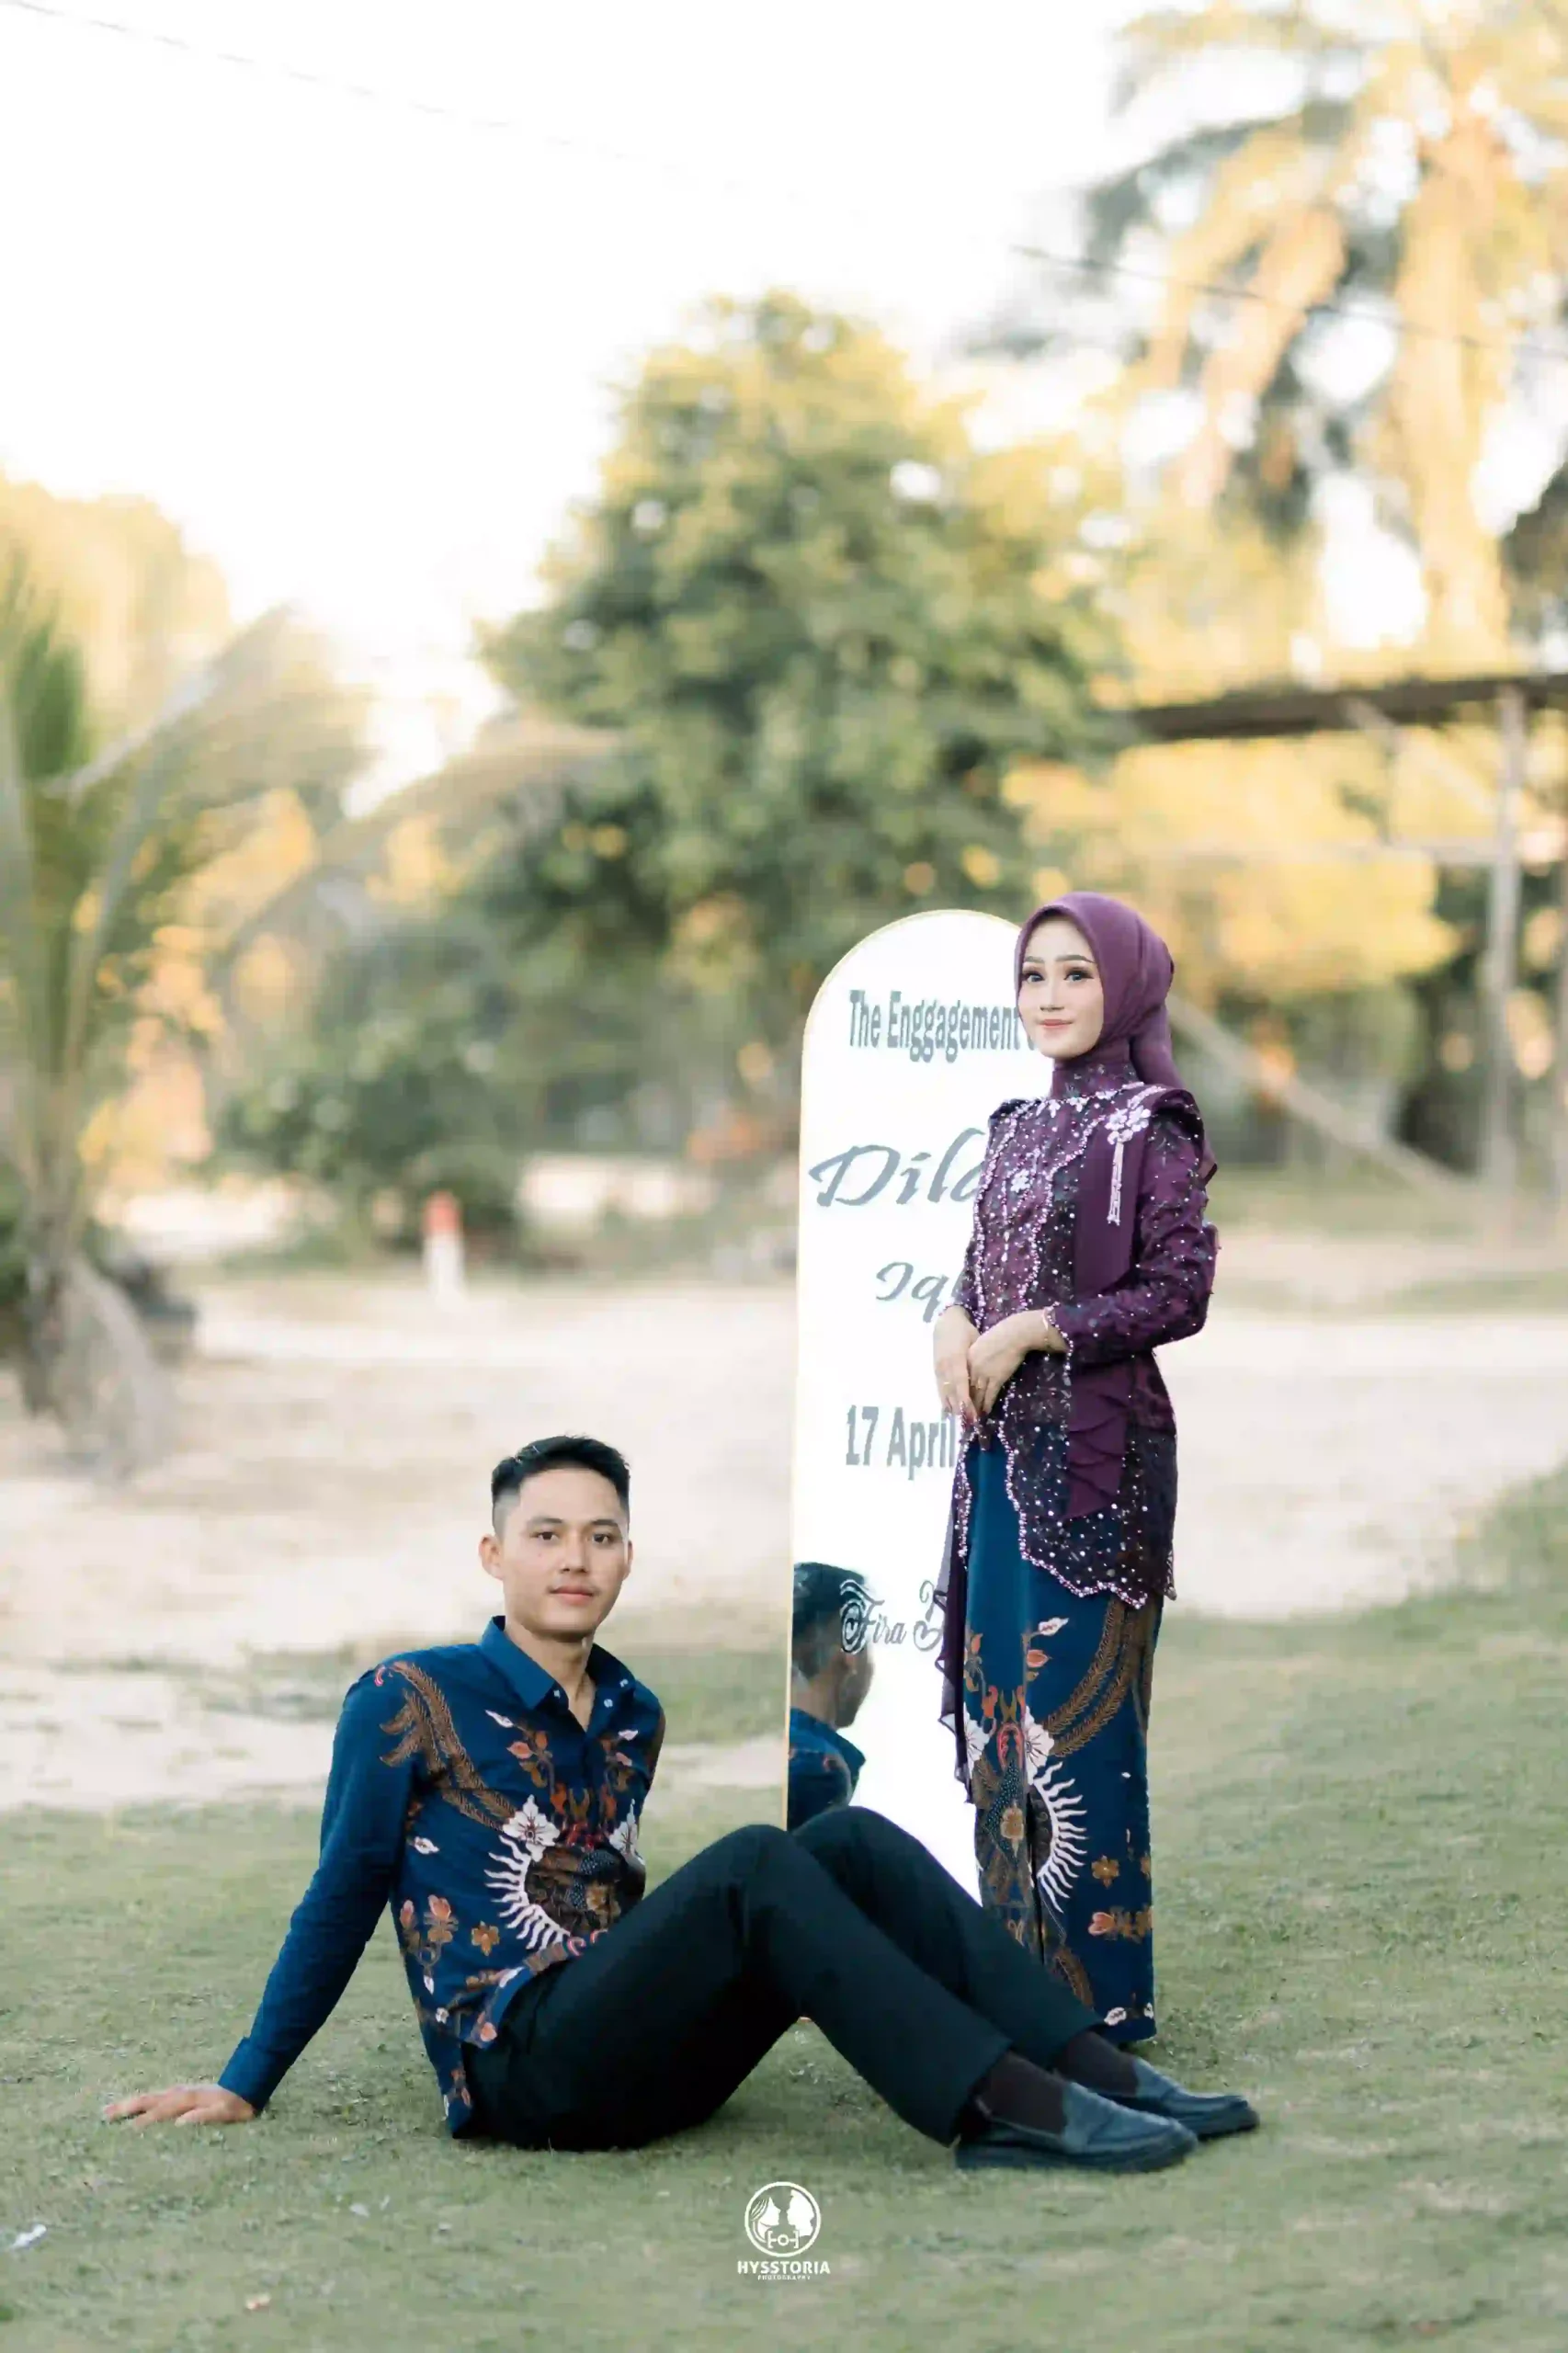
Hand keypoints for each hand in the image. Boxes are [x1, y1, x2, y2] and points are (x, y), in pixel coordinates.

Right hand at [104, 2085, 256, 2128]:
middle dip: (127, 2107)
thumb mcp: (224, 2113)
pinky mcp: (183, 2096)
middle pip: (149, 2100)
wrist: (248, 2087)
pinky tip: (136, 2109)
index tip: (125, 2130)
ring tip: (112, 2110)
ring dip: (132, 2103)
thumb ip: (204, 2117)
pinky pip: (158, 2099)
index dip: (143, 2120)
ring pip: (151, 2097)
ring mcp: (180, 2093)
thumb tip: (179, 2122)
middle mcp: (180, 2094)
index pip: (160, 2110)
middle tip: (104, 2113)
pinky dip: (144, 2103)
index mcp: (187, 2099)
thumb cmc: (237, 2105)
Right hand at [933, 1305, 978, 1422]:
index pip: (961, 1384)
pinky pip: (940, 1388)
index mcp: (956, 1359)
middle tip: (970, 1423)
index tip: (972, 1413)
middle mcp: (945, 1366)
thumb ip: (977, 1360)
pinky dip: (945, 1400)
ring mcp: (938, 1369)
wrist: (945, 1322)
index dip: (965, 1400)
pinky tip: (951, 1410)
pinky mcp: (936, 1370)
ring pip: (944, 1392)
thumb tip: (984, 1376)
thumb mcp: (974, 1342)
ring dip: (953, 1407)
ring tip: (962, 1420)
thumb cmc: (965, 1331)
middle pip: (952, 1392)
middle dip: (961, 1408)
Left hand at [967, 1311, 1059, 1416]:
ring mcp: (984, 1373)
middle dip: (966, 1403)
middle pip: (967, 1389)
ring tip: (975, 1417)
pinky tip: (986, 1411)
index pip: (961, 1380)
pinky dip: (987, 1404)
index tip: (958, 1401)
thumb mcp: (980, 1345)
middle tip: (965, 1414)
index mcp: (967, 1358)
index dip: (960, 1392)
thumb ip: (975, 1358)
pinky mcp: (996, 1378)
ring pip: (977, 1395)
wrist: (1014, 1334)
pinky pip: (990, 1395)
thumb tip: (974, 1370)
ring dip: (976, 1407)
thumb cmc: (1000, 1336)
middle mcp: (972, 1368)